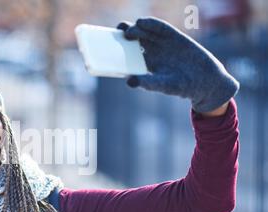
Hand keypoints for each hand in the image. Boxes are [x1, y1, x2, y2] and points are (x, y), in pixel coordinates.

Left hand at [117, 17, 238, 112]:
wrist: (204, 81)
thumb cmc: (180, 87)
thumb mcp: (163, 86)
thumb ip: (147, 83)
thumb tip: (130, 81)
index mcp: (144, 64)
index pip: (128, 53)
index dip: (118, 48)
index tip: (109, 45)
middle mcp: (151, 52)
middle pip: (134, 39)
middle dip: (125, 33)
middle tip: (119, 32)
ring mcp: (162, 43)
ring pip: (145, 32)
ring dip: (136, 28)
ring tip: (129, 29)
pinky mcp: (174, 37)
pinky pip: (160, 28)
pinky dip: (151, 24)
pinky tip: (143, 22)